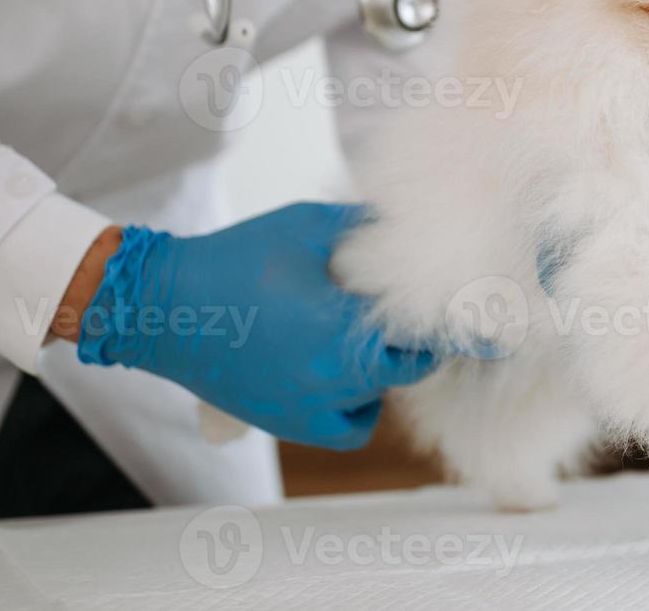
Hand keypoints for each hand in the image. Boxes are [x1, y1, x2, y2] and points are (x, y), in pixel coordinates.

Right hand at [76, 203, 434, 449]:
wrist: (165, 308)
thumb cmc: (235, 259)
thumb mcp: (308, 226)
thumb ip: (365, 226)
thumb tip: (412, 221)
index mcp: (342, 328)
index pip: (424, 334)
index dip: (456, 324)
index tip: (483, 319)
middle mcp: (333, 378)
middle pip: (410, 368)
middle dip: (419, 342)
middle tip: (419, 316)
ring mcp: (310, 408)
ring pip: (379, 397)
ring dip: (383, 370)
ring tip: (361, 334)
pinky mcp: (289, 423)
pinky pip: (347, 427)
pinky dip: (355, 405)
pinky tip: (342, 371)